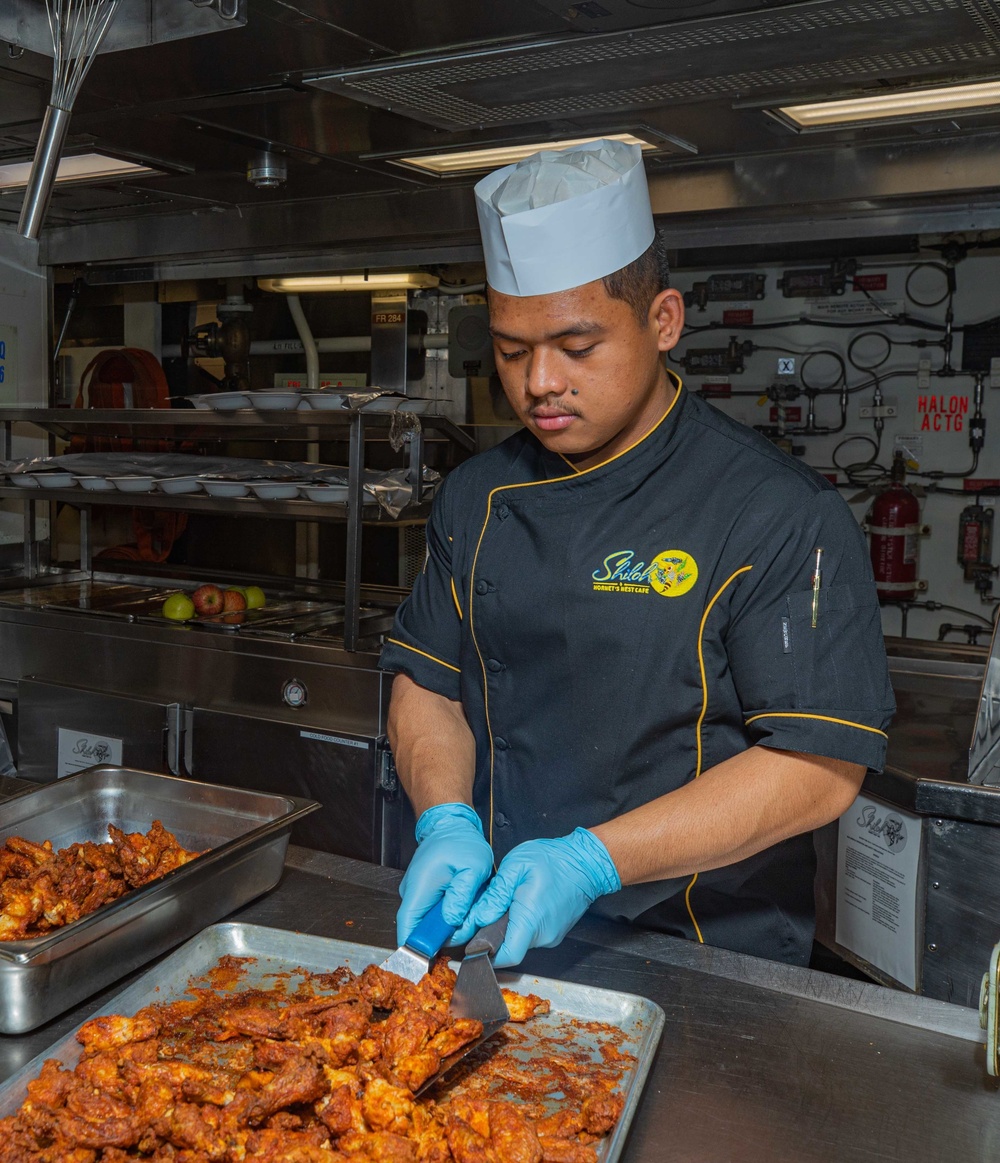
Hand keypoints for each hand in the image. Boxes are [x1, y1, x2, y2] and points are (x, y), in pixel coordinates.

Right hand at [396, 803, 492, 945]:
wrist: (450, 825)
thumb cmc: (461, 842)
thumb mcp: (473, 867)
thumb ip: (462, 896)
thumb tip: (451, 920)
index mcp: (420, 887)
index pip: (408, 926)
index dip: (413, 949)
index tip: (424, 964)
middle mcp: (412, 891)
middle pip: (419, 929)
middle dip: (441, 936)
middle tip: (465, 926)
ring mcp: (415, 893)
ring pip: (427, 922)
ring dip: (446, 924)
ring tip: (466, 907)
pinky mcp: (422, 893)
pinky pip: (431, 913)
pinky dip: (445, 915)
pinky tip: (459, 904)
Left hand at [467, 829, 620, 966]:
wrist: (586, 862)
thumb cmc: (554, 859)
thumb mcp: (517, 866)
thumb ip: (496, 894)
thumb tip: (478, 918)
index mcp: (531, 920)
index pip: (506, 956)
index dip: (486, 954)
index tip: (473, 943)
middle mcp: (543, 935)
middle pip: (510, 947)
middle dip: (495, 934)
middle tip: (486, 911)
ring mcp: (552, 935)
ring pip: (521, 940)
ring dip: (510, 926)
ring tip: (508, 901)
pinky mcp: (556, 932)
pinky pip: (533, 934)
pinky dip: (523, 923)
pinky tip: (522, 903)